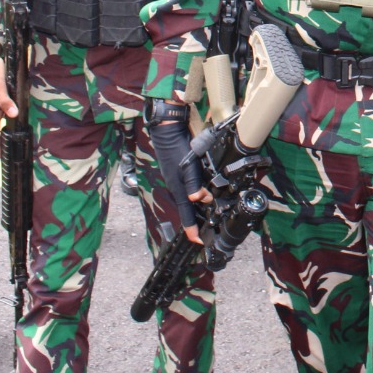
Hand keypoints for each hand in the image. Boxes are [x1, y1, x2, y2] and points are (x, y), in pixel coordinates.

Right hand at [147, 100, 201, 237]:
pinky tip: (202, 195)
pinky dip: (195, 195)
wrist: (167, 132)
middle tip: (205, 231)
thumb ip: (194, 183)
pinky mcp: (178, 173)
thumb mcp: (188, 167)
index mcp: (178, 189)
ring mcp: (176, 180)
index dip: (191, 228)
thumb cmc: (177, 149)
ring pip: (188, 199)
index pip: (186, 214)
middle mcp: (177, 187)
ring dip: (197, 209)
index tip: (197, 241)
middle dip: (195, 221)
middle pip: (187, 209)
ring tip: (205, 217)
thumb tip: (201, 199)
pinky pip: (187, 189)